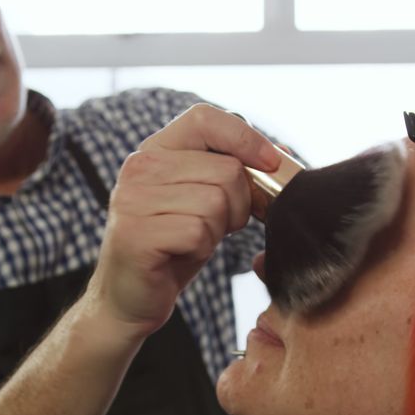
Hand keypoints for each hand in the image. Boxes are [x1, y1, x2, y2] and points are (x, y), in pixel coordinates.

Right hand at [87, 104, 281, 335]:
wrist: (130, 296)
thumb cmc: (174, 246)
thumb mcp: (206, 201)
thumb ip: (236, 173)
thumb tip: (285, 156)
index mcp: (156, 150)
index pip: (205, 118)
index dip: (245, 137)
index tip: (270, 164)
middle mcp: (139, 167)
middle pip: (226, 170)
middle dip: (238, 205)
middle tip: (216, 226)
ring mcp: (133, 200)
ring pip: (216, 203)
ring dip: (217, 230)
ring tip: (193, 240)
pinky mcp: (136, 234)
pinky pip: (198, 232)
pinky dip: (201, 249)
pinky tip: (180, 254)